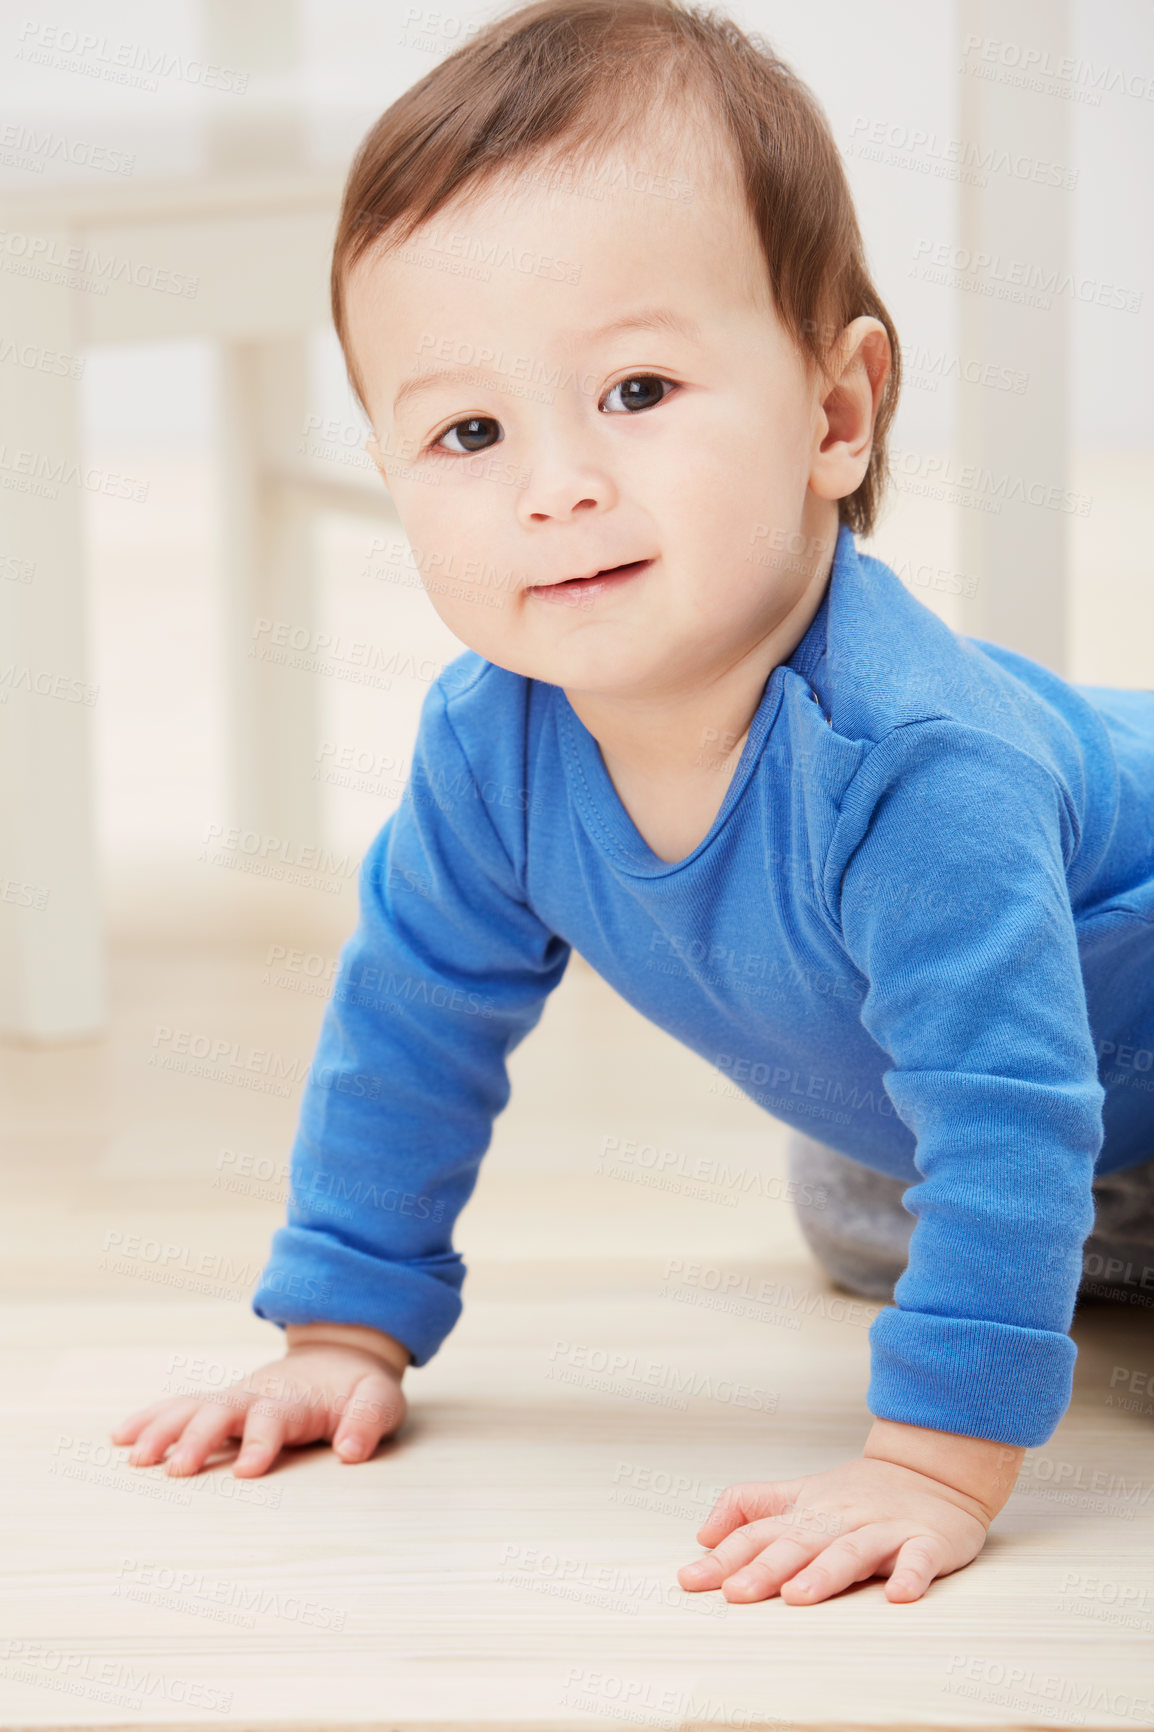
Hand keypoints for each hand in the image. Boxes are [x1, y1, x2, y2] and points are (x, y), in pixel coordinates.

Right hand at [110, 1324, 408, 1477]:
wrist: (338, 1357)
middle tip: (177, 1470)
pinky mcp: (221, 1404)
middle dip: (198, 1439)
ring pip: (192, 1408)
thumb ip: (368, 1422)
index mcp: (296, 1401)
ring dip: (164, 1430)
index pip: (273, 1419)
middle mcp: (257, 1397)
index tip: (246, 1472)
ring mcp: (235, 1399)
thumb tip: (352, 1452)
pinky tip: (121, 1436)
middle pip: (222, 1413)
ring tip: (135, 1458)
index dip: (260, 1443)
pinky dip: (150, 1418)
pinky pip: (181, 1407)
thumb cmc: (358, 1388)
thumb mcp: (379, 1399)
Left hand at [677, 1453, 995, 1606]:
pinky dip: (911, 1575)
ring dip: (825, 1573)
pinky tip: (899, 1595)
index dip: (725, 1556)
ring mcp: (884, 1530)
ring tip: (798, 1596)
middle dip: (766, 1569)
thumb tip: (703, 1535)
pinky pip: (920, 1559)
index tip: (691, 1579)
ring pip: (852, 1551)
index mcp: (808, 1512)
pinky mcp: (928, 1541)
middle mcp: (841, 1519)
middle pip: (799, 1543)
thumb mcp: (800, 1495)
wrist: (933, 1471)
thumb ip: (751, 1508)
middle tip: (736, 1593)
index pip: (760, 1532)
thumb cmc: (860, 1494)